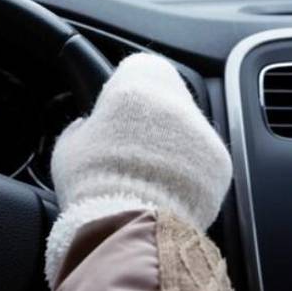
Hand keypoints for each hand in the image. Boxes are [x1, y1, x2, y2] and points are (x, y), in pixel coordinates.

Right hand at [45, 53, 232, 280]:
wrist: (130, 224)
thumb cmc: (92, 181)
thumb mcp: (70, 146)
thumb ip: (82, 127)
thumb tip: (87, 126)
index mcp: (137, 83)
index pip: (138, 67)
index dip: (125, 87)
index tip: (115, 109)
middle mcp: (176, 99)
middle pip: (168, 95)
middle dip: (153, 115)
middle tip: (130, 143)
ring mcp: (204, 131)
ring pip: (188, 127)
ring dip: (173, 142)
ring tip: (149, 171)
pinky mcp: (221, 162)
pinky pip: (204, 158)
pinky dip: (190, 169)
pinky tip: (167, 187)